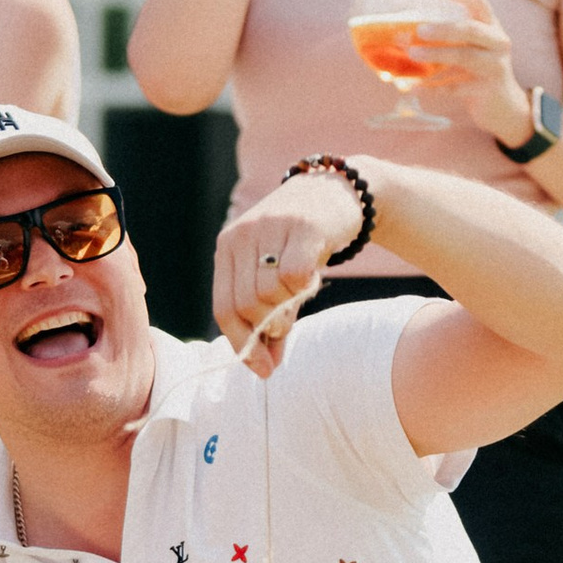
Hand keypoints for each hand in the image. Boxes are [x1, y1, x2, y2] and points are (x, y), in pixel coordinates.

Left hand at [212, 164, 365, 374]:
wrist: (338, 192)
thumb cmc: (303, 242)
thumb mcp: (277, 277)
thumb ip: (269, 319)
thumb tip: (265, 368)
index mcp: (228, 247)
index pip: (223, 308)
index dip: (241, 344)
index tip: (263, 369)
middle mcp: (242, 234)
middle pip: (246, 305)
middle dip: (269, 327)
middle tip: (290, 321)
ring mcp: (270, 227)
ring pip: (269, 293)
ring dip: (290, 306)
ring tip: (303, 291)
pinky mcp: (302, 226)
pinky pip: (295, 275)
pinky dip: (306, 287)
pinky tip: (314, 276)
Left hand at [404, 0, 540, 148]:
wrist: (504, 106)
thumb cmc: (479, 71)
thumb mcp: (474, 49)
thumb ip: (449, 39)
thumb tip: (403, 35)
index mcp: (492, 27)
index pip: (481, 3)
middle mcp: (497, 43)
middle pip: (471, 29)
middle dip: (444, 28)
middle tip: (420, 30)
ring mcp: (495, 67)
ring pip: (464, 57)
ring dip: (435, 54)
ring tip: (412, 54)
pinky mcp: (486, 90)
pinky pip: (455, 88)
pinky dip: (431, 88)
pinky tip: (413, 87)